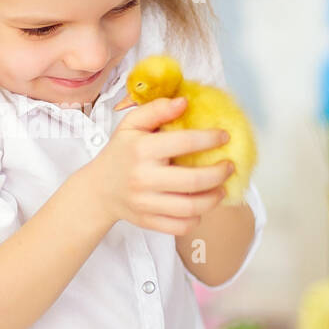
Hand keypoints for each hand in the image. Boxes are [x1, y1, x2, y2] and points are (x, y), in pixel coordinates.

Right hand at [86, 96, 234, 235]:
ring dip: (213, 199)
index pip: (183, 143)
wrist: (99, 189)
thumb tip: (183, 101)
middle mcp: (144, 178)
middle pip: (193, 181)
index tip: (224, 136)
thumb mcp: (131, 125)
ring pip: (190, 208)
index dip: (209, 139)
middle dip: (219, 173)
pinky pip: (180, 226)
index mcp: (142, 150)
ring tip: (221, 188)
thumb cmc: (120, 154)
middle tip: (229, 166)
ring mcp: (146, 203)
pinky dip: (196, 219)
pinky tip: (200, 206)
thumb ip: (156, 110)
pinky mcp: (148, 221)